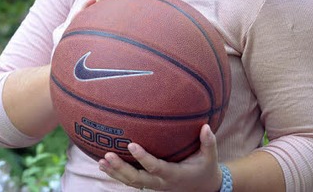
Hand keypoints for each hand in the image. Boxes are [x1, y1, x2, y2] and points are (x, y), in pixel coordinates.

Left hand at [98, 124, 222, 191]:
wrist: (202, 188)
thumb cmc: (206, 168)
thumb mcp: (210, 157)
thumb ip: (209, 142)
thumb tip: (206, 126)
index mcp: (174, 175)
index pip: (155, 167)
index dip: (143, 158)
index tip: (131, 144)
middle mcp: (161, 183)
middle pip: (136, 179)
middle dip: (121, 168)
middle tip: (107, 155)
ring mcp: (154, 185)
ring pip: (131, 182)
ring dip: (115, 173)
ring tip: (101, 161)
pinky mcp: (150, 184)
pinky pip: (131, 181)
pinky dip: (118, 174)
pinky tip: (105, 165)